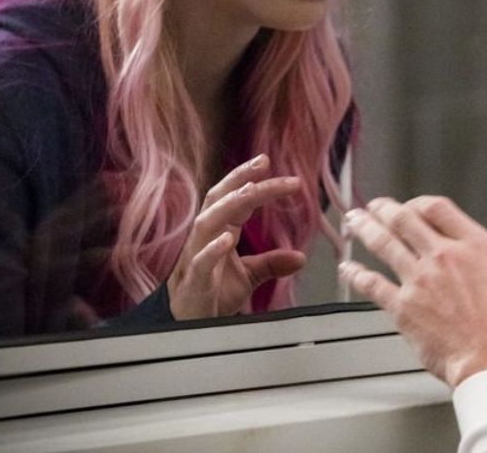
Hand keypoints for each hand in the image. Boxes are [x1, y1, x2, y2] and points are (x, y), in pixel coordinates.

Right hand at [167, 154, 306, 319]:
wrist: (186, 325)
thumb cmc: (212, 293)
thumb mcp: (247, 276)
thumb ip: (271, 263)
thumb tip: (300, 257)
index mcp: (218, 231)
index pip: (233, 198)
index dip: (248, 178)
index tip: (266, 161)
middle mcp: (205, 238)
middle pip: (219, 200)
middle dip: (240, 179)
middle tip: (263, 164)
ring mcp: (196, 257)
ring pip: (206, 223)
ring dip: (229, 205)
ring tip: (251, 191)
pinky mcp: (193, 281)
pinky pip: (200, 261)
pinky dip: (213, 249)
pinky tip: (227, 239)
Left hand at [339, 195, 486, 388]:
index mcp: (474, 246)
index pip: (438, 208)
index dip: (420, 202)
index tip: (413, 206)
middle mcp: (443, 257)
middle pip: (404, 220)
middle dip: (385, 209)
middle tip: (375, 207)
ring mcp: (420, 280)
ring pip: (384, 244)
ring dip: (366, 229)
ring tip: (355, 221)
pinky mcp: (404, 307)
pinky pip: (373, 285)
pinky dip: (357, 274)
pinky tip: (349, 268)